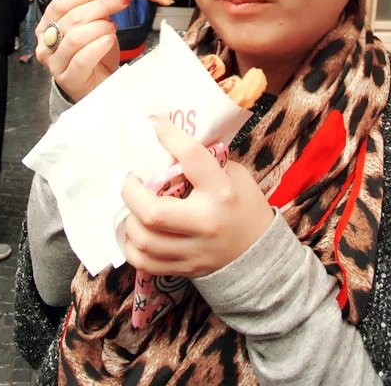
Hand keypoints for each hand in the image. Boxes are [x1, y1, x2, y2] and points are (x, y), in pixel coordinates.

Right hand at [35, 0, 130, 101]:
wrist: (98, 84)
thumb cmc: (95, 52)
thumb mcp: (96, 23)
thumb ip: (95, 1)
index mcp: (48, 24)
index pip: (61, 4)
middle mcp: (45, 43)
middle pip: (71, 18)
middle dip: (100, 6)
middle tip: (122, 0)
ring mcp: (54, 63)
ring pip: (75, 38)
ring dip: (100, 27)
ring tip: (113, 27)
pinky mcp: (67, 79)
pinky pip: (81, 59)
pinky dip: (98, 46)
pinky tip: (109, 40)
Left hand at [122, 119, 273, 278]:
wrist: (261, 252)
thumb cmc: (244, 205)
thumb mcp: (233, 175)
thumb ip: (205, 162)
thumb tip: (169, 143)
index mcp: (221, 192)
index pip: (192, 157)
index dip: (169, 135)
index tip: (153, 122)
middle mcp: (205, 222)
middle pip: (153, 213)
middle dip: (131, 192)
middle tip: (130, 179)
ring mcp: (194, 251)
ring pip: (144, 241)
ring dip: (129, 219)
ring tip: (132, 205)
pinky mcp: (184, 269)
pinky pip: (144, 262)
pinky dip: (132, 245)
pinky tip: (135, 229)